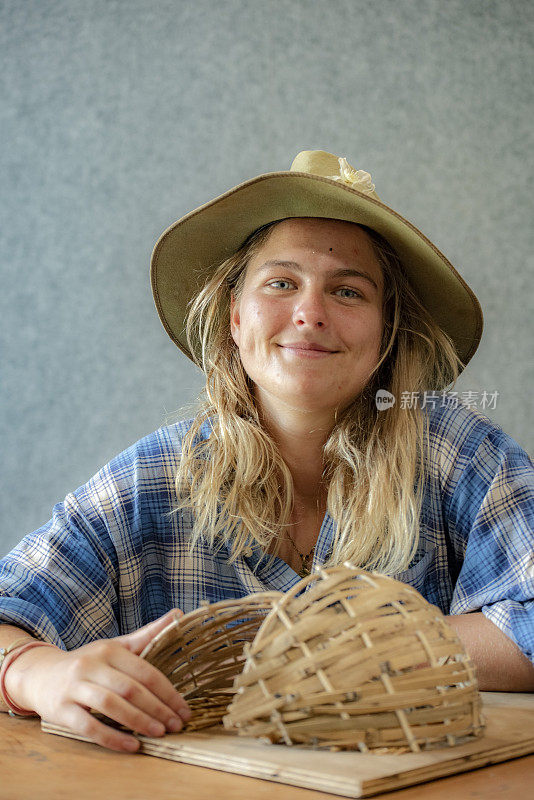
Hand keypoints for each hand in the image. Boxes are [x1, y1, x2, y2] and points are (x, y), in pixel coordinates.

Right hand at [5, 609, 190, 752]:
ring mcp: (75, 687)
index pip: (145, 671)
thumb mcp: (115, 646)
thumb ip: (146, 635)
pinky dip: (113, 738)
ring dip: (139, 722)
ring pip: (111, 706)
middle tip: (176, 724)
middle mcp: (91, 665)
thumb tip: (178, 614)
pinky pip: (89, 727)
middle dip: (158, 709)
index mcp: (109, 650)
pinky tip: (132, 745)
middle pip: (130, 689)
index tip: (184, 708)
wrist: (40, 674)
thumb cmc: (87, 662)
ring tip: (159, 733)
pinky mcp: (61, 710)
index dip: (167, 692)